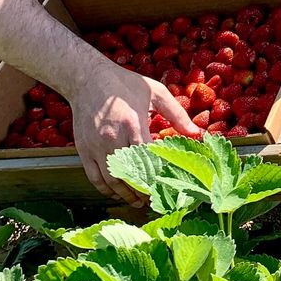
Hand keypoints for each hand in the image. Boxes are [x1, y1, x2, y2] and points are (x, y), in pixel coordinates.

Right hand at [69, 60, 200, 204]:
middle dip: (144, 191)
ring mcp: (95, 146)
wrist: (87, 78)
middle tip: (157, 200)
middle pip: (130, 174)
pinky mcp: (83, 150)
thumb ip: (177, 114)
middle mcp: (112, 138)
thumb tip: (197, 133)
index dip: (158, 175)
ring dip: (126, 194)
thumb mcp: (155, 92)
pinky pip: (95, 177)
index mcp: (133, 123)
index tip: (169, 185)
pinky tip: (118, 192)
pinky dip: (106, 189)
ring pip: (112, 180)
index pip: (147, 158)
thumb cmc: (125, 84)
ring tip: (139, 202)